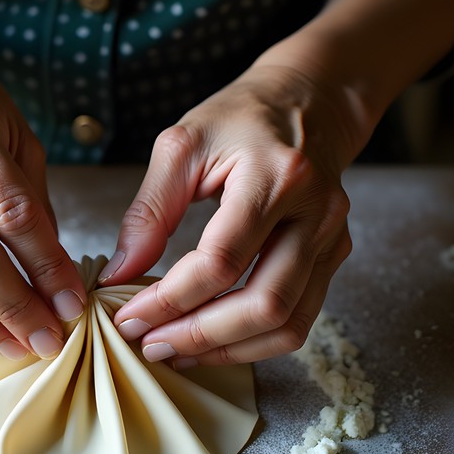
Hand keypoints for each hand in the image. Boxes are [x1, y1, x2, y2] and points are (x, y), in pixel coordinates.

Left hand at [99, 59, 364, 365]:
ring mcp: (332, 240)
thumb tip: (120, 275)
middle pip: (265, 304)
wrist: (310, 101)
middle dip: (201, 336)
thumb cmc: (241, 118)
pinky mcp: (333, 258)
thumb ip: (148, 212)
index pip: (221, 261)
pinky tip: (212, 341)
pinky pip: (299, 320)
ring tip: (178, 352)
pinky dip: (253, 342)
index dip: (170, 300)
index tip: (129, 317)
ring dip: (229, 350)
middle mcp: (316, 213)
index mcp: (276, 177)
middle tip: (152, 345)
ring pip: (289, 324)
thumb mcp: (182, 146)